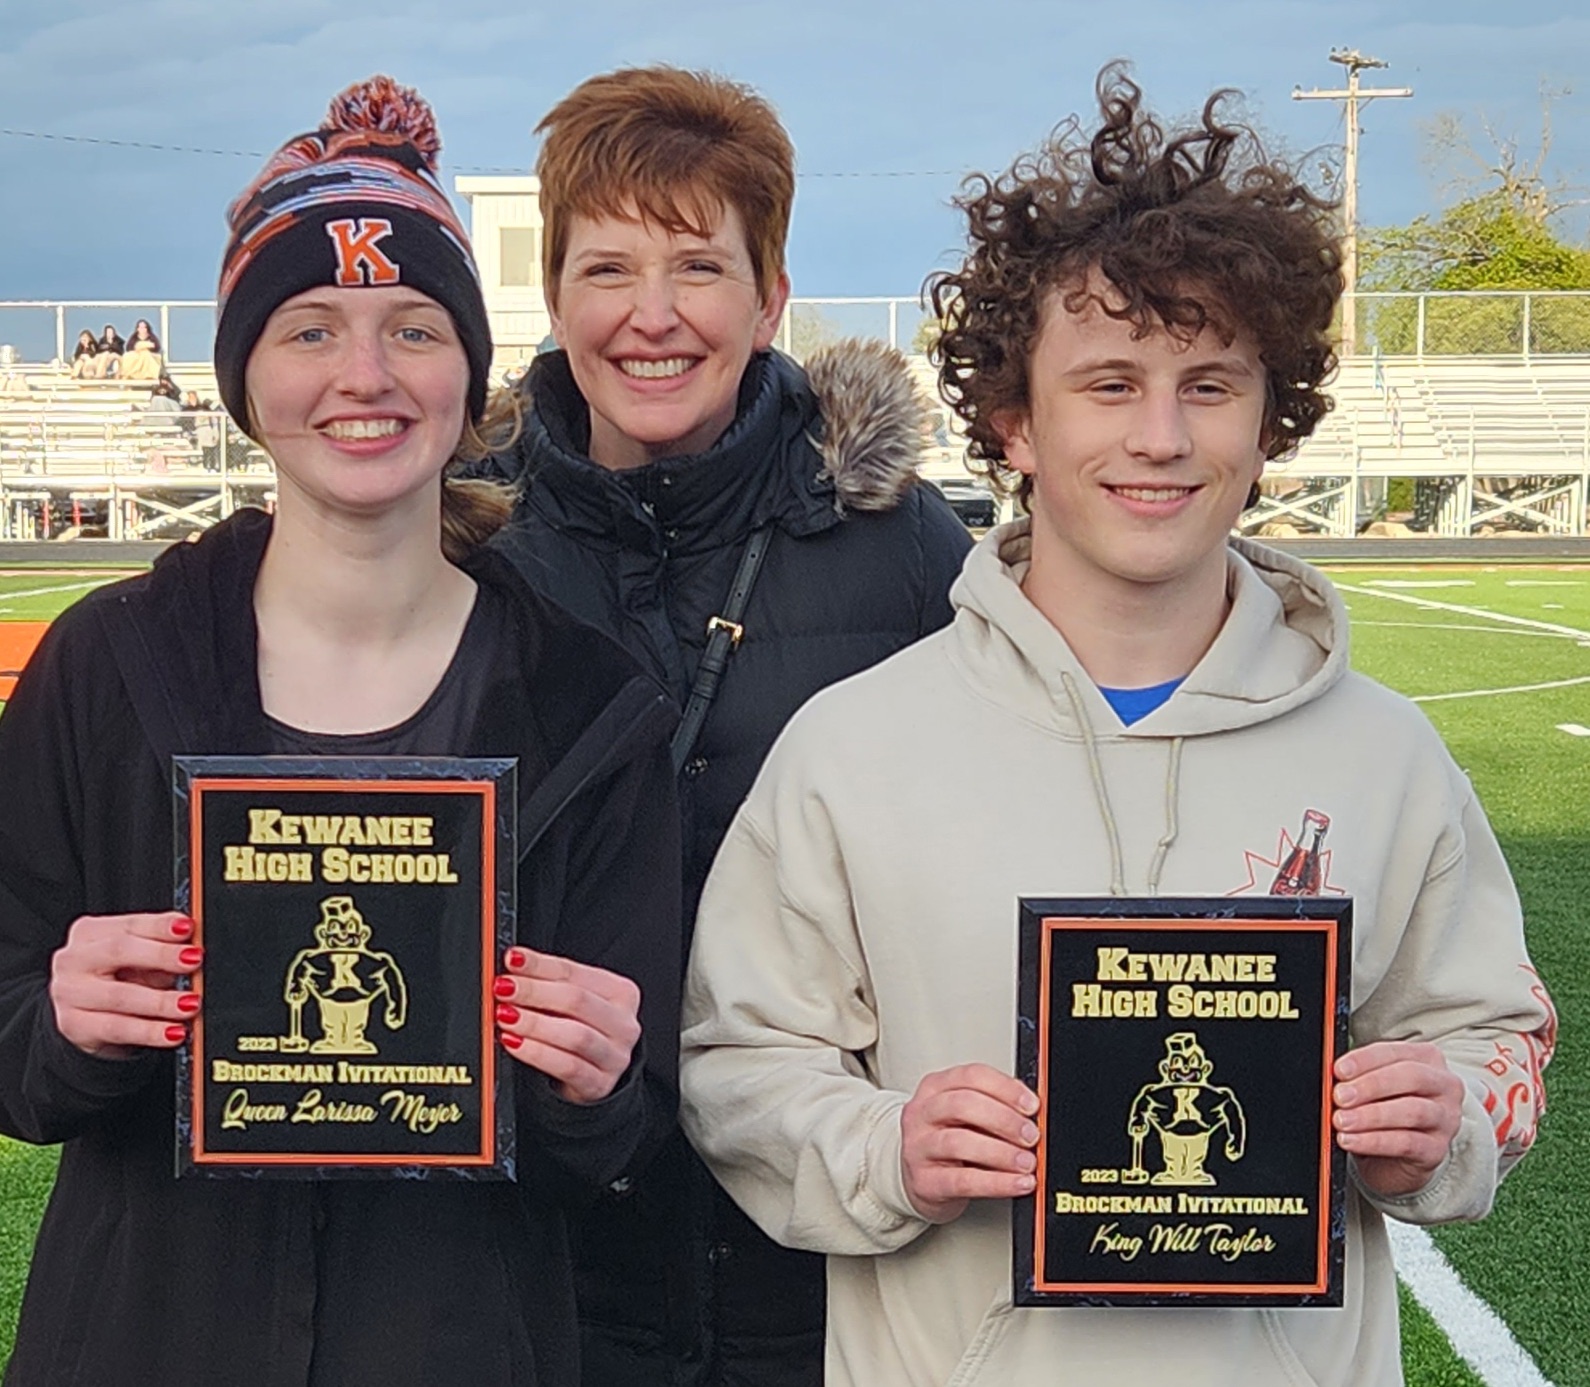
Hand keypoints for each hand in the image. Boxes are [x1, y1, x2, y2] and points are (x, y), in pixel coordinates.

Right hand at [50, 912, 202, 1057]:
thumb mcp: (138, 959)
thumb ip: (160, 951)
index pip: (130, 924)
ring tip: (191, 1004)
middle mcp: (74, 959)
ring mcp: (69, 993)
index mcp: (90, 932)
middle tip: (194, 960)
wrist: (83, 1016)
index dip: (161, 926)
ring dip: (161, 1001)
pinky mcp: (74, 1026)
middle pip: (120, 951)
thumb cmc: (117, 978)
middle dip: (161, 955)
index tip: (189, 927)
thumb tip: (193, 952)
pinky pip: (118, 1028)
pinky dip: (150, 1031)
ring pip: (120, 996)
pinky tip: (174, 1033)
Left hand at [493, 947, 640, 1104]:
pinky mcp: (599, 1084)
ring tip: (505, 1016)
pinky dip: (537, 1053)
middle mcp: (623, 1023)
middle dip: (534, 992)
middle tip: (503, 988)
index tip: (512, 959)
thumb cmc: (581, 1031)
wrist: (597, 1076)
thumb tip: (512, 966)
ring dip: (534, 1023)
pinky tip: (514, 1043)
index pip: (574, 972)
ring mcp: (614, 1056)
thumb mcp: (573, 1004)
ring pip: (574, 1035)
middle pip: (576, 1000)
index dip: (540, 964)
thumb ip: (548, 984)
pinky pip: (567, 1066)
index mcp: (621, 992)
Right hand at [900, 1064, 1040, 1222]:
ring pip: (959, 1143)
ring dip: (1001, 1153)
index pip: (972, 1076)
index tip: (1032, 1105)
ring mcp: (919, 1147)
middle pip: (963, 1105)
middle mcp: (922, 1113)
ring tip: (1027, 1163)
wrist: (919, 1181)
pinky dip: (996, 1183)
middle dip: (1004, 1120)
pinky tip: (1017, 1183)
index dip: (1006, 1089)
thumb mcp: (966, 1117)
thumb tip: (1033, 1113)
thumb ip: (995, 1108)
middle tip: (1031, 1135)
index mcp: (935, 1087)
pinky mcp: (924, 1182)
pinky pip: (963, 1181)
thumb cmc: (947, 1142)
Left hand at [1333, 1041, 1464, 1197]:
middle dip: (1370, 1085)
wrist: (1394, 1157)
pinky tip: (1351, 1140)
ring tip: (1341, 1120)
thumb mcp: (1372, 1087)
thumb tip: (1332, 1075)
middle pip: (1410, 1077)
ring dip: (1371, 1116)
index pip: (1395, 1052)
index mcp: (1427, 1059)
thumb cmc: (1383, 1109)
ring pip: (1412, 1111)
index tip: (1339, 1070)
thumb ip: (1357, 1076)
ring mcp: (1445, 1119)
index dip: (1365, 1060)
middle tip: (1340, 1096)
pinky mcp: (1437, 1149)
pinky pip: (1407, 1143)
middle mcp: (1444, 1086)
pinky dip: (1374, 1141)